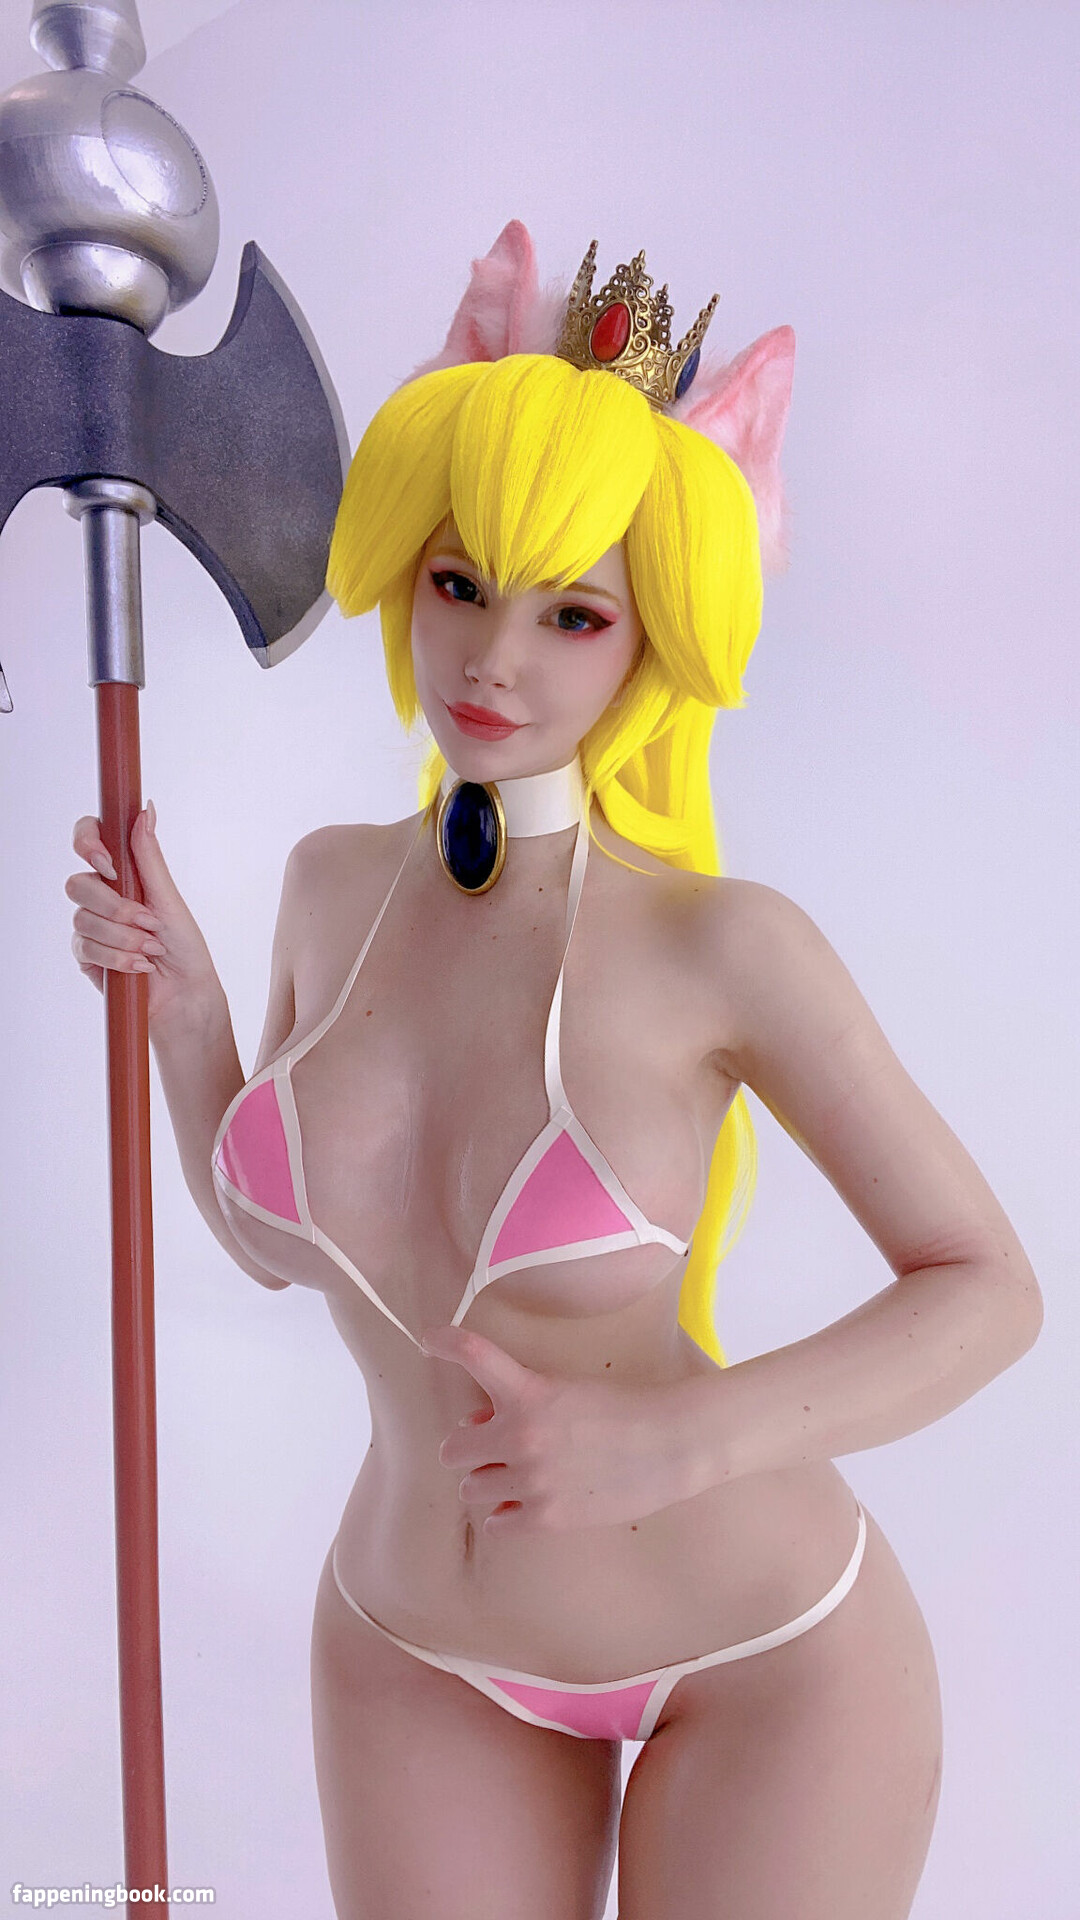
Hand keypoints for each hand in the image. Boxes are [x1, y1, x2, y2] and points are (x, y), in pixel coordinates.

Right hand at [67, 805, 221, 1029]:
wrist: (184, 994)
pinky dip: (117, 957)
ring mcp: (91, 925)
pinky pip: (85, 946)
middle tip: (148, 923)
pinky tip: (139, 966)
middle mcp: (102, 895)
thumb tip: (146, 809)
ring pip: (83, 918)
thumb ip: (149, 856)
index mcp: (123, 873)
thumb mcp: (168, 898)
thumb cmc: (184, 947)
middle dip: (115, 907)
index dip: (87, 843)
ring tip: (152, 949)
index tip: (108, 863)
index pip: (89, 839)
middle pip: (78, 883)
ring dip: (123, 937)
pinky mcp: (86, 955)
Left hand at [421, 1324, 699, 1535]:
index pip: (473, 1354)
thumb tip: (480, 1423)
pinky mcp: (546, 1517)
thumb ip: (521, 1404)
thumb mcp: (570, 1391)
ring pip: (471, 1490)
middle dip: (469, 1449)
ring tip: (520, 1477)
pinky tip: (528, 1504)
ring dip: (490, 1482)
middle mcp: (520, 1436)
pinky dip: (506, 1516)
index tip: (430, 1339)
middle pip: (452, 1450)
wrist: (671, 1444)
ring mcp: (530, 1480)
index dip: (445, 1342)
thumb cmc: (626, 1409)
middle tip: (493, 1448)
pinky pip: (496, 1525)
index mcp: (528, 1393)